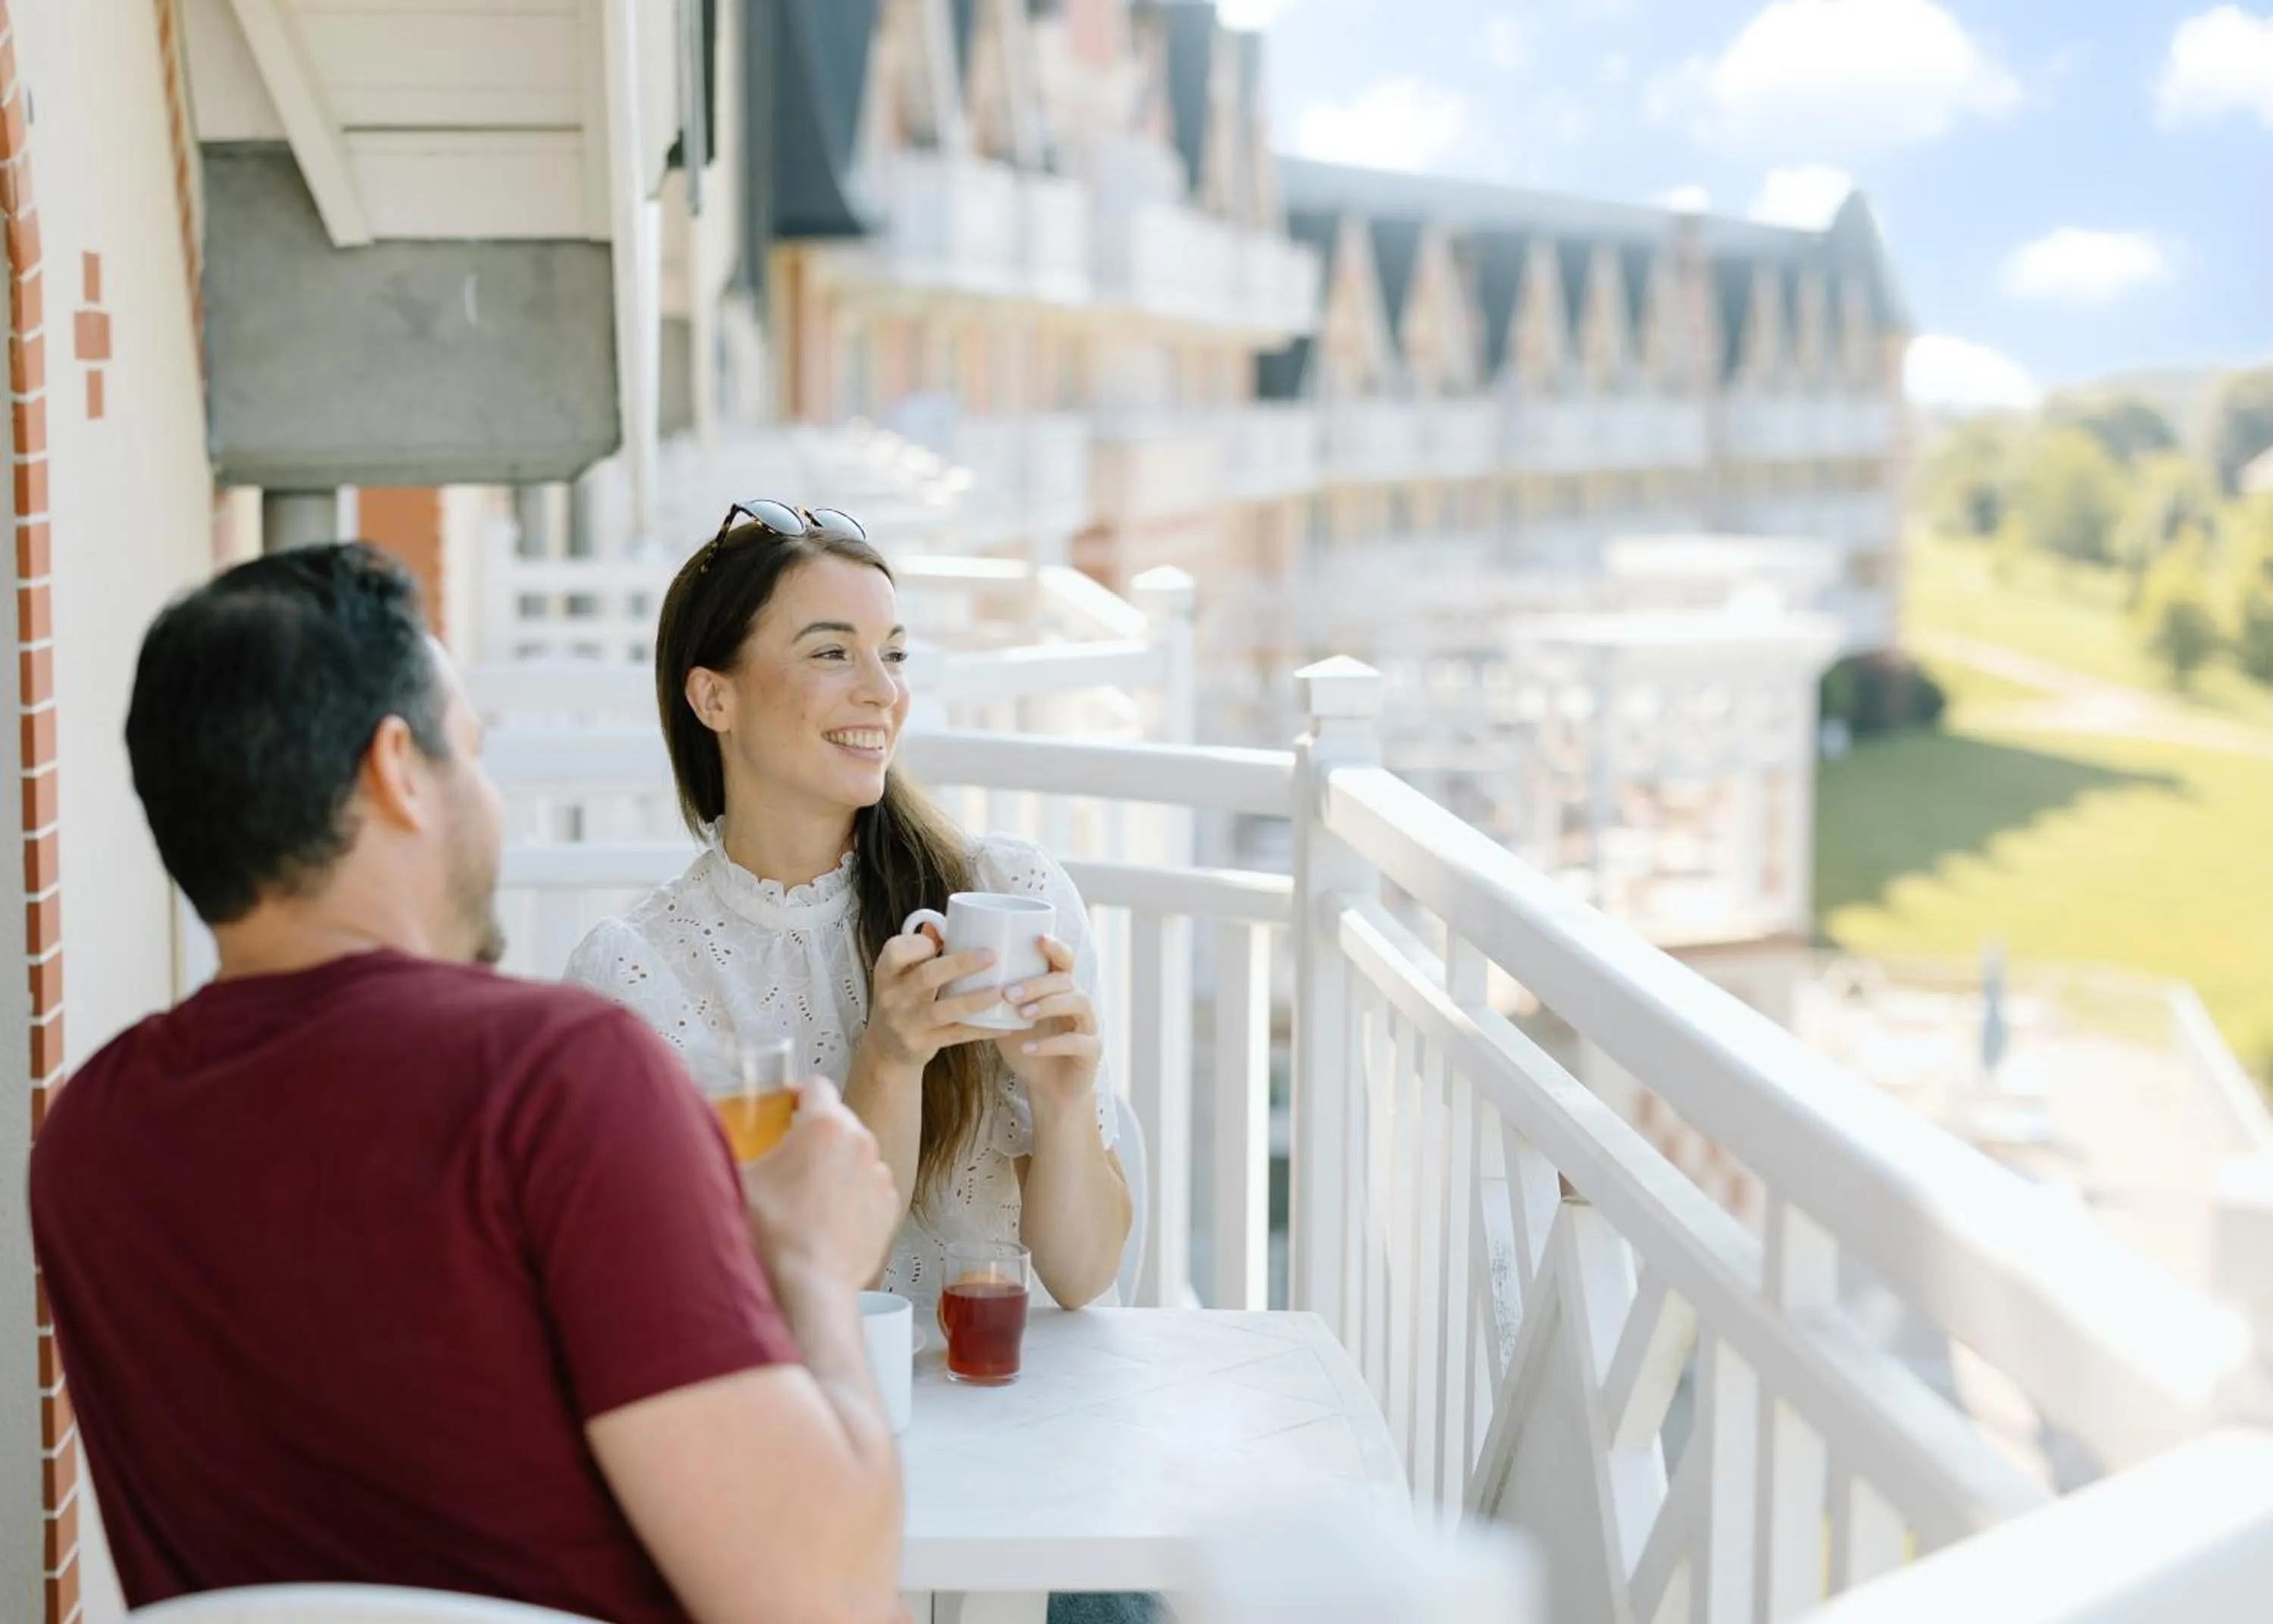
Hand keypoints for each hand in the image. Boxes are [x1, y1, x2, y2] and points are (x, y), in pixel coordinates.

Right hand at [742, 1078, 898, 1292]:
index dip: (797, 1095)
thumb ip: (728, 1148)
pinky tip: (827, 1216)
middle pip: (838, 1121)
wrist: (806, 1286)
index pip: (816, 1086)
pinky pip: (869, 1187)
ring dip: (837, 1165)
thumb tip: (710, 1140)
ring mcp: (879, 1175)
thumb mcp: (735, 1179)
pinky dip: (853, 1195)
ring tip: (808, 1195)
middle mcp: (861, 1142)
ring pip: (856, 1155)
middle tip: (789, 1158)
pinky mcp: (889, 1206)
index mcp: (824, 1125)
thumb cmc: (769, 1233)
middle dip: (816, 1134)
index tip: (785, 1109)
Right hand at [859, 930, 1016, 1072]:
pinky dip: (982, 1030)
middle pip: (927, 976)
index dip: (921, 944)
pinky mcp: (922, 1044)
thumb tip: (947, 921)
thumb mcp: (901, 974)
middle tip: (991, 956)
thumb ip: (921, 949)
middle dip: (960, 965)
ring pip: (944, 1010)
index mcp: (886, 972)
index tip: (943, 939)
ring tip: (1001, 992)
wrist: (885, 1047)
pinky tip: (1004, 1025)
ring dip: (975, 1000)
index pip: (897, 951)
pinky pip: (957, 1035)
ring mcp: (906, 1023)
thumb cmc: (902, 998)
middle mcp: (892, 997)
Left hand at [994, 936, 1101, 1108]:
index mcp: (1060, 989)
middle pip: (1066, 980)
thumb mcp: (1007, 1020)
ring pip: (1079, 1003)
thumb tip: (958, 973)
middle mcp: (1079, 1001)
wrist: (1049, 1088)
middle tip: (1009, 993)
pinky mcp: (1092, 1051)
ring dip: (1047, 1005)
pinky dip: (1050, 1044)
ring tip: (1021, 1015)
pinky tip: (1028, 1047)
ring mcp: (1089, 1025)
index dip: (1055, 947)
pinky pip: (1078, 1042)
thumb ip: (994, 998)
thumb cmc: (1026, 1046)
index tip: (1037, 938)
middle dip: (1038, 983)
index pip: (1064, 959)